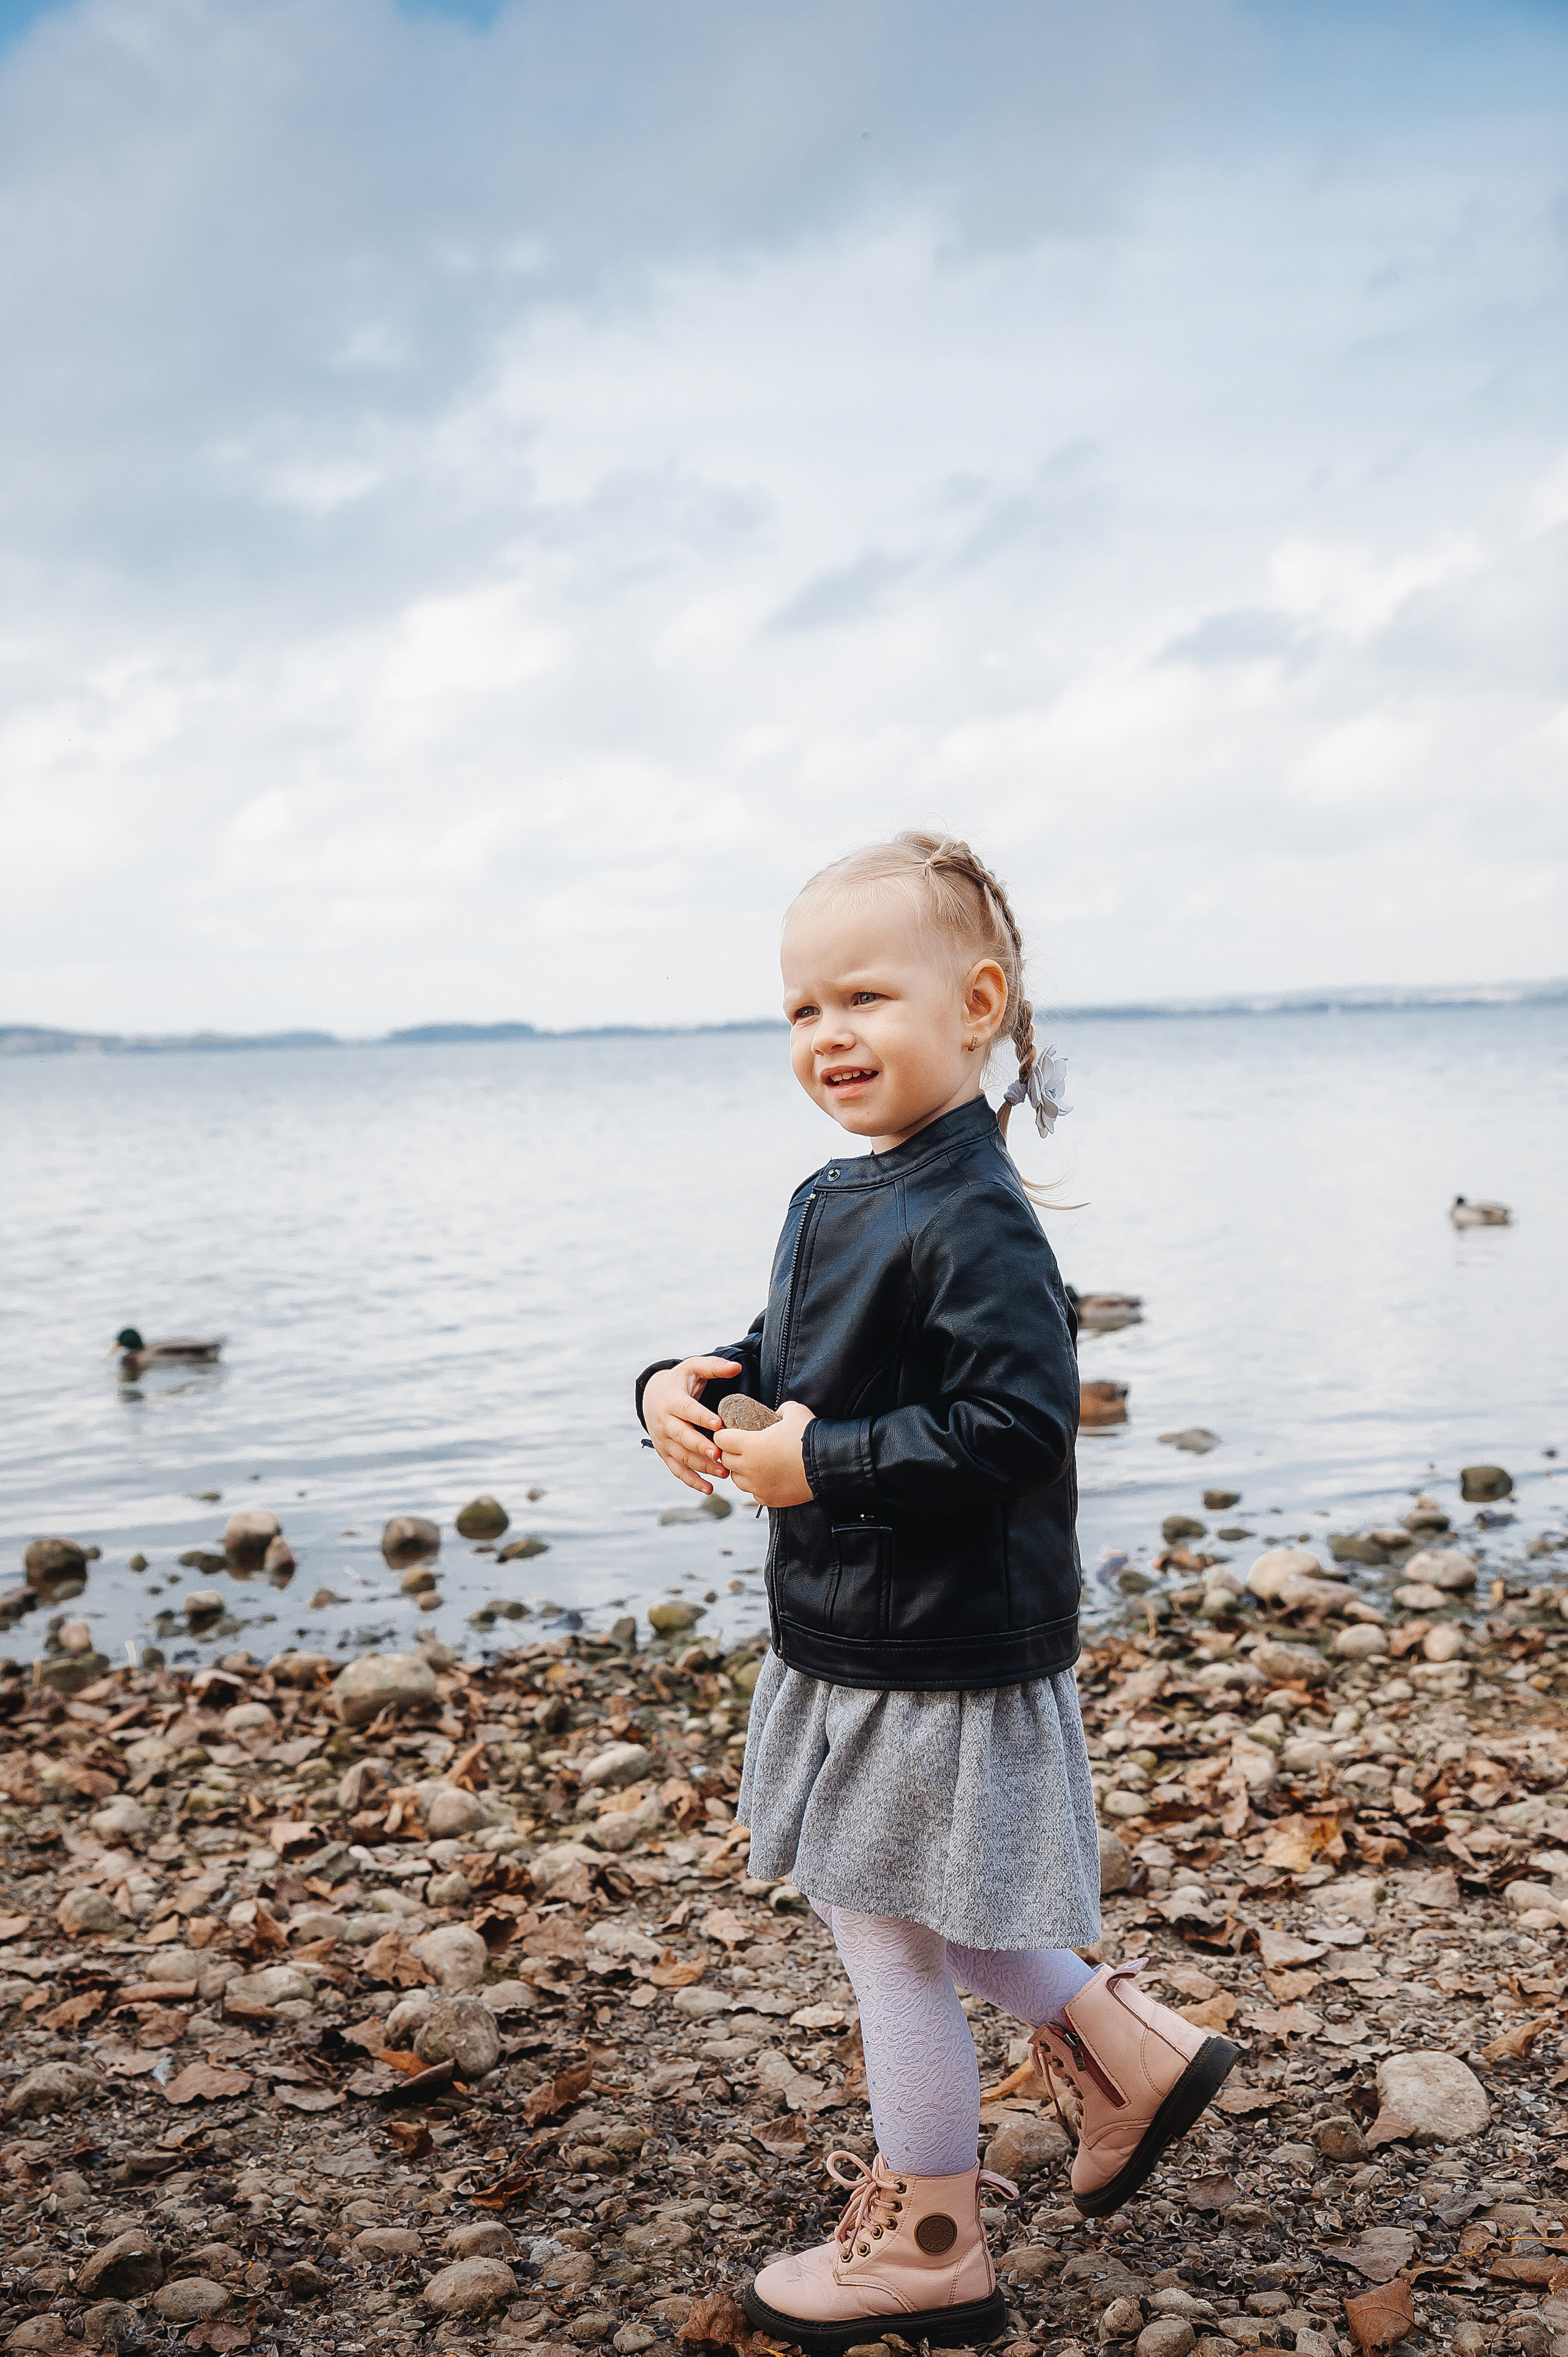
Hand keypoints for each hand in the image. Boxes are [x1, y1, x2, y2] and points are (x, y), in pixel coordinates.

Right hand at [643, 1358, 741, 1494]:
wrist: (652, 1396)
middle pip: (682, 1436)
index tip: (718, 1424)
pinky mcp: (665, 1453)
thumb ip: (714, 1366)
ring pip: (681, 1456)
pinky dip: (691, 1481)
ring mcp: (663, 1440)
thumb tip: (736, 1367)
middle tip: (719, 1454)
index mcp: (672, 1400)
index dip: (701, 1417)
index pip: (686, 1410)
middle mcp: (664, 1422)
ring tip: (723, 1472)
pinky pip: (677, 1470)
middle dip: (700, 1447)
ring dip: (701, 1466)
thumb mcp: (693, 1367)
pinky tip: (709, 1488)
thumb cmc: (680, 1381)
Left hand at [715, 1399, 815, 1508]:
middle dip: (730, 1452)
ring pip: (736, 1479)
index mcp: (750, 1445)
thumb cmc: (810, 1437)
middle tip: (739, 1446)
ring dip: (740, 1470)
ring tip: (752, 1463)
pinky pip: (753, 1493)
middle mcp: (749, 1468)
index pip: (721, 1440)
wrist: (828, 1465)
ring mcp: (758, 1486)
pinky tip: (766, 1477)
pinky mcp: (769, 1499)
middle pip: (726, 1460)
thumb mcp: (795, 1411)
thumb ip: (781, 1410)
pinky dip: (755, 1485)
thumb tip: (779, 1413)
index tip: (728, 1432)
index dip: (724, 1434)